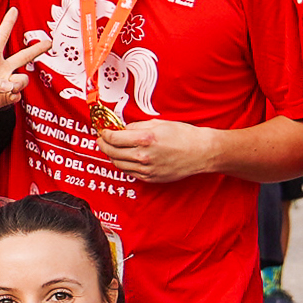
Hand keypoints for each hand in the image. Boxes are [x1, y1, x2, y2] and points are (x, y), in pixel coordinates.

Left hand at [0, 9, 47, 121]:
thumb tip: (11, 87)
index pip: (1, 36)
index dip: (8, 23)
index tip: (14, 9)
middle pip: (22, 56)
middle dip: (36, 50)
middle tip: (49, 42)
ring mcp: (2, 83)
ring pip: (22, 80)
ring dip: (18, 83)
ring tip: (10, 88)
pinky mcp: (2, 98)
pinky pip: (16, 95)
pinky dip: (14, 96)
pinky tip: (7, 96)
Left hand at [96, 117, 221, 182]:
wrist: (200, 152)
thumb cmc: (183, 135)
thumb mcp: (158, 123)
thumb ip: (137, 126)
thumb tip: (122, 128)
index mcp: (145, 139)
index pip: (114, 138)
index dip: (105, 134)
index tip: (103, 131)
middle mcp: (143, 156)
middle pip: (112, 152)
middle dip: (103, 144)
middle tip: (101, 139)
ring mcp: (146, 170)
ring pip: (118, 164)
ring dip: (111, 155)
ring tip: (111, 148)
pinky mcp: (150, 178)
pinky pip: (129, 172)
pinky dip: (123, 164)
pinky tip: (124, 157)